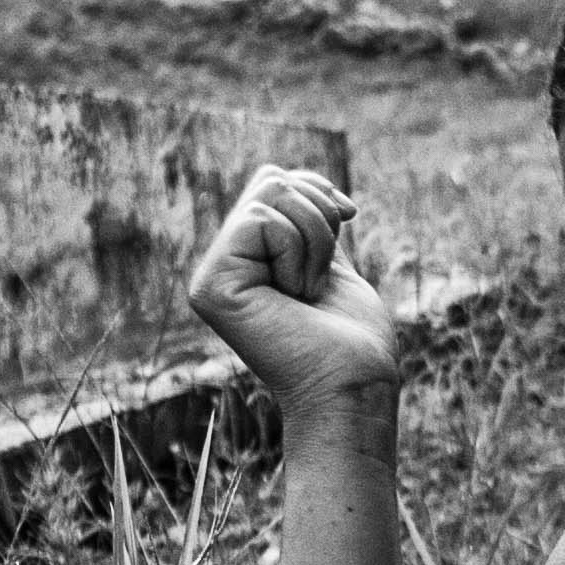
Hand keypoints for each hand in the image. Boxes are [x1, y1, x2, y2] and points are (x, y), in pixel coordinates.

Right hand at [189, 164, 402, 410]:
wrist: (354, 385)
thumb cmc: (353, 337)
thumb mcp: (329, 262)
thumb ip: (305, 225)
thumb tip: (297, 180)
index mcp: (248, 259)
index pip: (275, 182)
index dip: (319, 190)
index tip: (349, 216)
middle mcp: (223, 265)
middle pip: (271, 179)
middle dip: (320, 215)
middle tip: (322, 276)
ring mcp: (211, 275)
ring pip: (270, 193)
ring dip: (315, 239)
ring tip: (309, 291)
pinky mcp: (211, 286)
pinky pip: (261, 221)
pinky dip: (299, 253)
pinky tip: (296, 296)